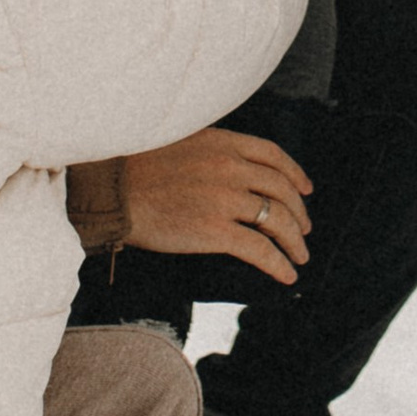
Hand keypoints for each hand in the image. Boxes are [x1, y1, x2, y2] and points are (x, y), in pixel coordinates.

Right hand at [115, 125, 312, 284]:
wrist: (111, 189)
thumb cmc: (137, 166)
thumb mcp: (182, 141)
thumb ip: (212, 151)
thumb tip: (233, 168)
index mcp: (223, 142)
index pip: (273, 155)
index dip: (295, 174)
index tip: (305, 189)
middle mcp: (230, 167)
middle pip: (281, 190)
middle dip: (299, 213)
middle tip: (304, 230)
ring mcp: (224, 198)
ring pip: (277, 220)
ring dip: (294, 241)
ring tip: (299, 256)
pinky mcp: (215, 231)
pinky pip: (259, 249)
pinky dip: (278, 263)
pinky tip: (286, 274)